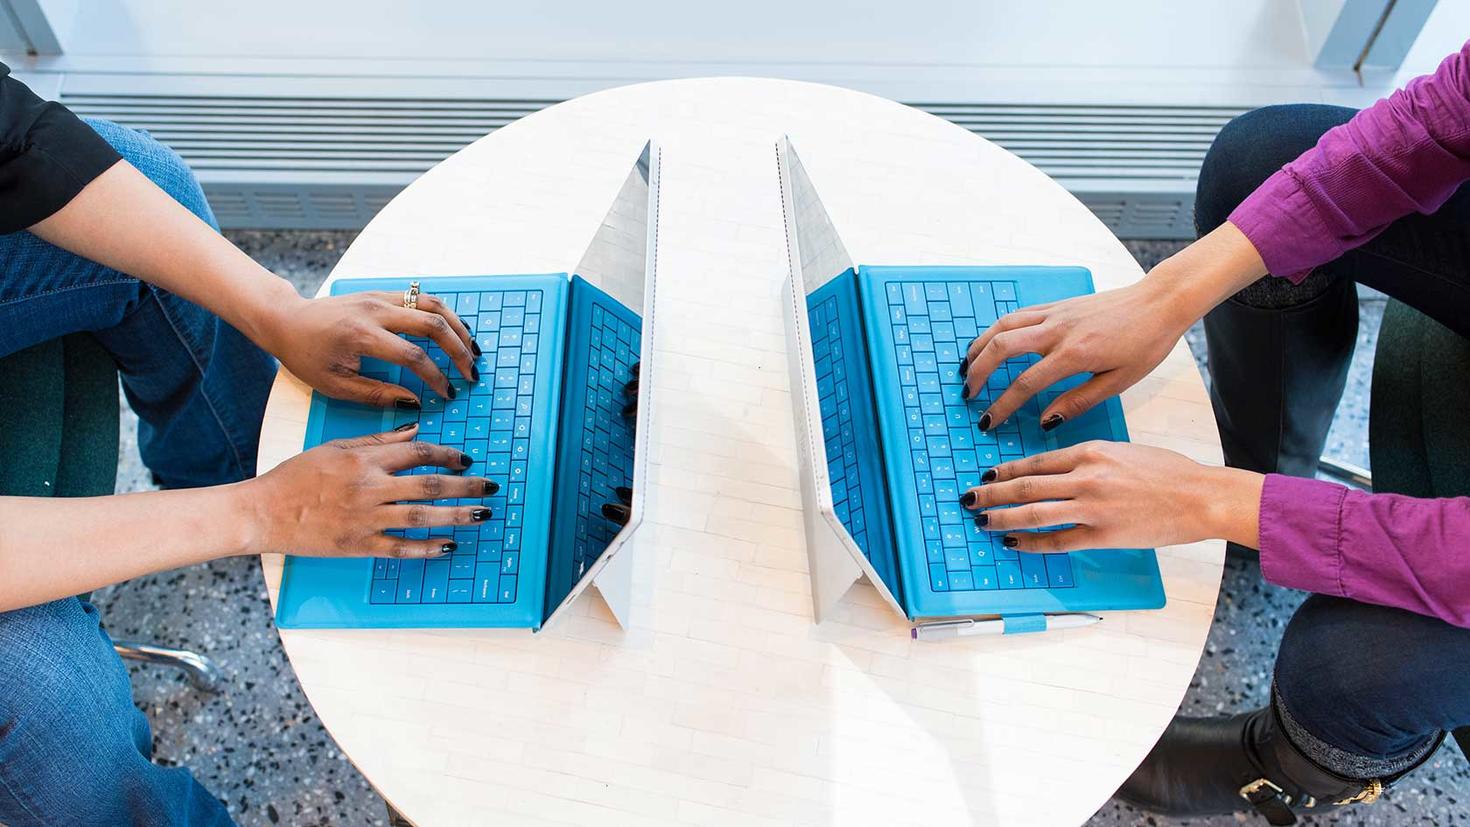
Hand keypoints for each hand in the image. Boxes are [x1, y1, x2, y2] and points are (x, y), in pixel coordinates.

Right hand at [241, 425, 499, 557]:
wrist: (265, 511)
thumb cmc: (297, 476)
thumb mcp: (336, 447)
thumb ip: (378, 440)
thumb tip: (416, 430)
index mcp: (364, 460)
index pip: (417, 452)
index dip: (447, 455)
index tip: (467, 459)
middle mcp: (370, 488)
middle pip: (429, 484)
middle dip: (465, 484)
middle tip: (491, 486)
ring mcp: (366, 519)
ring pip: (422, 516)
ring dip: (457, 515)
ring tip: (482, 514)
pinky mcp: (358, 545)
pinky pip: (401, 548)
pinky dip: (428, 548)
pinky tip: (450, 546)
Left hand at [259, 289, 478, 405]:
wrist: (286, 320)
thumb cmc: (306, 355)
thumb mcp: (335, 384)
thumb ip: (377, 394)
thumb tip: (414, 401)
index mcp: (362, 335)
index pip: (413, 356)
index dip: (436, 377)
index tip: (448, 393)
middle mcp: (375, 311)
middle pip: (432, 324)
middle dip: (458, 351)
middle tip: (471, 373)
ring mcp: (381, 297)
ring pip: (433, 305)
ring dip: (458, 327)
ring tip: (473, 350)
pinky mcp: (382, 293)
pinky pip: (422, 298)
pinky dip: (444, 314)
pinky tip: (455, 331)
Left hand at [959, 441, 1262, 551]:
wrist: (1199, 496)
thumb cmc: (1169, 472)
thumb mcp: (1125, 451)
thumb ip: (1091, 458)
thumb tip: (1062, 468)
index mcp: (1091, 451)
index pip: (1036, 461)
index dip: (1006, 470)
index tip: (987, 475)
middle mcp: (1085, 477)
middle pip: (1025, 485)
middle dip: (991, 493)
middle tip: (968, 498)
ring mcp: (1091, 507)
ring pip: (1032, 512)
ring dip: (1001, 517)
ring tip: (981, 521)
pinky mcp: (1101, 535)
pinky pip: (1055, 540)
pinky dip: (1030, 542)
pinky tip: (1014, 543)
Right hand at [961, 279, 1191, 430]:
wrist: (1159, 302)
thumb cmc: (1146, 343)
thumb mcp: (1118, 382)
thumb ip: (1078, 402)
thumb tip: (1045, 421)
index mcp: (1074, 354)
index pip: (1024, 384)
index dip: (1002, 406)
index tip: (989, 422)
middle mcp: (1058, 330)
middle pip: (1001, 348)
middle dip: (978, 372)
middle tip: (969, 394)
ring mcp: (1055, 314)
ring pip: (1003, 325)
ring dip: (980, 346)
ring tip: (968, 367)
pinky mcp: (1057, 305)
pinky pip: (1016, 315)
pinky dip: (996, 329)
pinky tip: (991, 343)